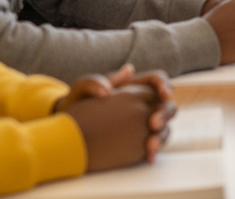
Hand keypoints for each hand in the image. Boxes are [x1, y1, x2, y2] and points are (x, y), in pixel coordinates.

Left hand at [53, 65, 175, 159]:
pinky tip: (148, 157)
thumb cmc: (76, 103)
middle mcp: (142, 104)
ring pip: (164, 126)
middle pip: (167, 104)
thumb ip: (96, 80)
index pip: (158, 80)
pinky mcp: (138, 139)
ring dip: (162, 135)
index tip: (163, 94)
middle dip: (165, 113)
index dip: (165, 85)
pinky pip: (153, 143)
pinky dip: (154, 150)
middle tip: (153, 124)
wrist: (67, 127)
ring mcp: (142, 122)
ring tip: (150, 146)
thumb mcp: (81, 89)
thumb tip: (120, 78)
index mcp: (134, 86)